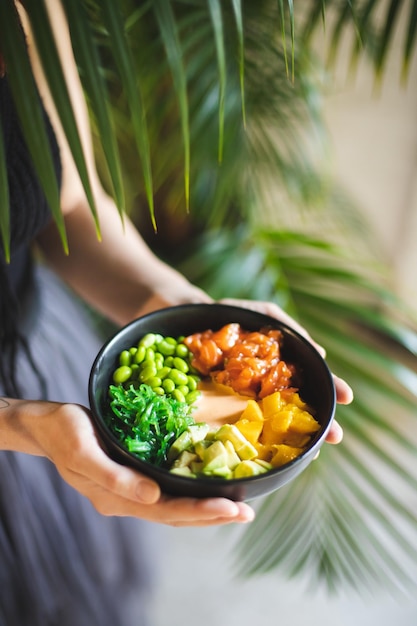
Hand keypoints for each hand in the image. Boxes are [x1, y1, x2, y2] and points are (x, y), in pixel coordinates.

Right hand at [23, 401, 253, 525]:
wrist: (46, 424)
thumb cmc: (63, 432)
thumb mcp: (83, 451)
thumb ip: (115, 478)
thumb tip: (152, 497)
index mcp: (115, 497)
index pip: (167, 511)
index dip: (201, 511)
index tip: (232, 509)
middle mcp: (126, 499)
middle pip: (176, 513)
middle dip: (212, 515)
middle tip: (247, 513)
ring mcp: (129, 489)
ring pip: (174, 505)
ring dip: (205, 506)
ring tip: (237, 507)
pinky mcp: (132, 474)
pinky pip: (167, 489)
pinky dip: (190, 491)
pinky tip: (206, 486)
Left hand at [218, 298, 353, 444]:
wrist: (194, 319)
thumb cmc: (234, 316)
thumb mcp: (265, 314)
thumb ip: (289, 329)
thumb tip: (320, 352)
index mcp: (282, 363)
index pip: (313, 377)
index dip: (330, 387)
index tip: (346, 398)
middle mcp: (270, 382)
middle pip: (300, 403)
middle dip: (320, 420)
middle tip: (336, 436)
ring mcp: (250, 395)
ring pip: (277, 417)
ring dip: (297, 433)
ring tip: (313, 451)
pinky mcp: (227, 403)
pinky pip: (246, 421)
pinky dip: (260, 435)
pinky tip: (272, 448)